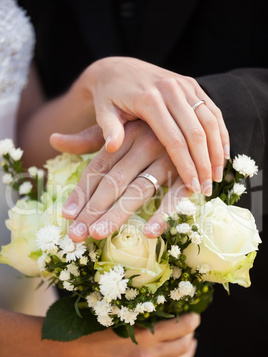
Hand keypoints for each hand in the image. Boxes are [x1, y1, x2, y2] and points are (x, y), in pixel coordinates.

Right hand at [0, 308, 199, 356]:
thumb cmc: (83, 327)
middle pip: (180, 349)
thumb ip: (134, 314)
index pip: (178, 329)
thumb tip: (150, 306)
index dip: (191, 322)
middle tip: (193, 329)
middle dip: (191, 338)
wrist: (60, 353)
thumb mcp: (113, 314)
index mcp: (142, 337)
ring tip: (190, 348)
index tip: (196, 315)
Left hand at [51, 121, 184, 240]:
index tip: (67, 215)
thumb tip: (54, 140)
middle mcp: (145, 144)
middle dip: (94, 209)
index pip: (98, 167)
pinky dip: (164, 212)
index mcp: (125, 135)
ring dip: (119, 213)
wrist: (188, 108)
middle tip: (77, 234)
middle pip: (114, 181)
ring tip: (99, 234)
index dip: (81, 191)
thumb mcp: (118, 127)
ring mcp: (168, 158)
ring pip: (139, 189)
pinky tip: (150, 231)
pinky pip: (175, 195)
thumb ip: (88, 139)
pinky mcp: (188, 171)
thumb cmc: (149, 125)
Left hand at [81, 56, 229, 194]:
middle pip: (196, 132)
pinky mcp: (192, 85)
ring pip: (210, 121)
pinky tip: (223, 154)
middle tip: (208, 189)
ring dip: (217, 150)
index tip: (193, 187)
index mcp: (150, 99)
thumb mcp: (103, 112)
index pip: (174, 139)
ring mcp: (184, 85)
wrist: (117, 69)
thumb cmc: (108, 97)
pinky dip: (221, 133)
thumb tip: (112, 147)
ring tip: (217, 176)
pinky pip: (213, 110)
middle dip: (204, 163)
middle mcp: (171, 89)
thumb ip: (108, 128)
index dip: (186, 165)